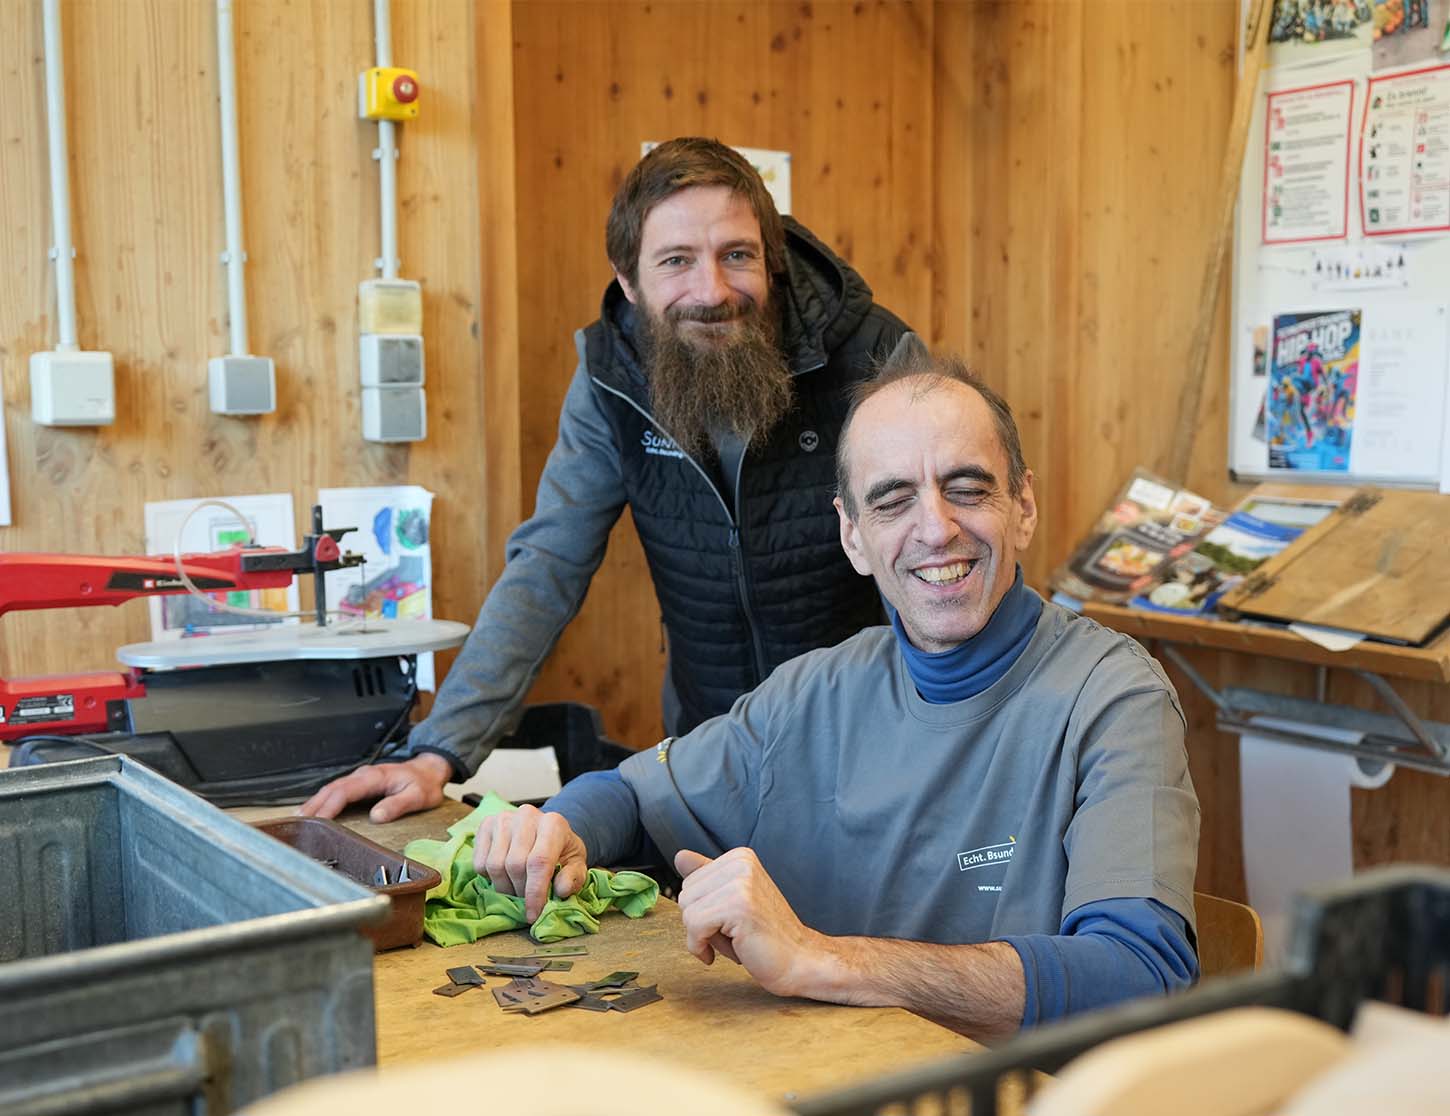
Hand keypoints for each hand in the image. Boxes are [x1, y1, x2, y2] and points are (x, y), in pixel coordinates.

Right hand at [297, 753, 452, 822]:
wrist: (428, 770)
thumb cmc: (424, 784)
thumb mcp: (418, 795)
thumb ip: (397, 805)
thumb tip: (376, 817)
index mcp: (374, 777)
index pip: (345, 791)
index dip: (329, 806)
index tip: (317, 820)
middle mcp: (363, 775)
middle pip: (332, 789)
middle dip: (314, 806)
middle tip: (297, 825)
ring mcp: (359, 778)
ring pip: (330, 789)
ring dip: (314, 803)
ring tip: (298, 821)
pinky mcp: (358, 784)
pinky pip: (336, 791)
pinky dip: (322, 801)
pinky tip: (313, 812)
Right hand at [473, 804, 588, 920]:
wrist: (546, 831)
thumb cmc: (562, 851)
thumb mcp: (576, 865)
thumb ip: (573, 878)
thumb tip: (561, 890)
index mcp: (553, 824)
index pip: (539, 862)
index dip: (534, 893)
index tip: (532, 915)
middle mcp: (527, 816)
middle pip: (514, 865)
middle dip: (520, 892)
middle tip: (526, 901)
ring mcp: (504, 818)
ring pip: (495, 865)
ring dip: (504, 887)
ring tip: (516, 889)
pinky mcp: (487, 825)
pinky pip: (480, 863)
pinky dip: (489, 878)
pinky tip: (504, 875)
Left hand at [674, 847, 822, 996]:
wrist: (801, 960)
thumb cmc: (766, 936)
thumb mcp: (732, 900)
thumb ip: (707, 877)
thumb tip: (680, 856)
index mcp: (740, 857)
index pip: (690, 882)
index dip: (703, 911)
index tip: (728, 923)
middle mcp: (741, 863)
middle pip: (685, 895)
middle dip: (701, 923)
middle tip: (734, 934)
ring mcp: (741, 883)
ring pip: (687, 911)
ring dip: (703, 937)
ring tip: (735, 941)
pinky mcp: (739, 906)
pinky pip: (695, 927)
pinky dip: (701, 947)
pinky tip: (726, 952)